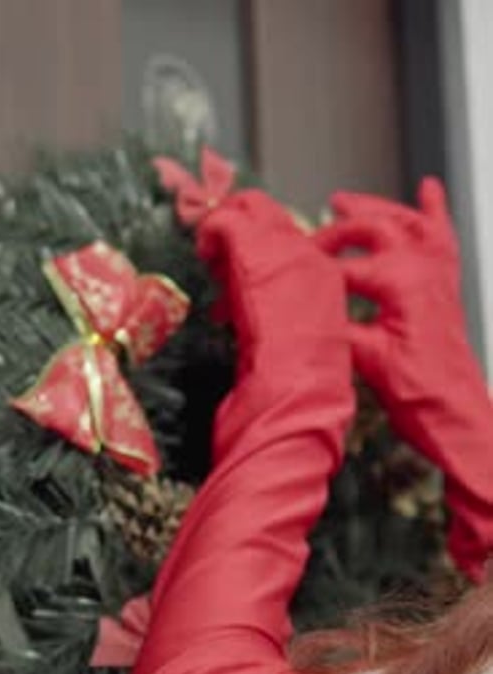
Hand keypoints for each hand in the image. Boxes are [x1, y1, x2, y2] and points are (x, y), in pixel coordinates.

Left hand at [198, 189, 348, 379]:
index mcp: (325, 275)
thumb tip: (257, 305)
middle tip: (219, 252)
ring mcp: (281, 245)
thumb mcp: (298, 337)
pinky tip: (203, 251)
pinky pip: (224, 220)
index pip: (289, 240)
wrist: (296, 380)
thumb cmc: (297, 374)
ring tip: (211, 259)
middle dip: (241, 227)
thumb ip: (281, 310)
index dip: (261, 251)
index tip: (239, 273)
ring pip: (248, 208)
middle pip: (270, 213)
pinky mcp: (253, 246)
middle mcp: (308, 253)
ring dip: (224, 230)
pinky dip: (208, 231)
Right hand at [315, 178, 492, 579]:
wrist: (456, 415)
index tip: (282, 281)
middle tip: (307, 241)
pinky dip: (435, 212)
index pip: (342, 268)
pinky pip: (443, 238)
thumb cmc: (420, 394)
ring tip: (344, 200)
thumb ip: (335, 327)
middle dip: (336, 230)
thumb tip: (303, 312)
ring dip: (377, 208)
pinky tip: (429, 191)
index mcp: (402, 282)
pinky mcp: (445, 288)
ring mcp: (439, 276)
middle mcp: (425, 269)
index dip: (308, 274)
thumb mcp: (366, 361)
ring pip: (408, 223)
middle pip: (373, 229)